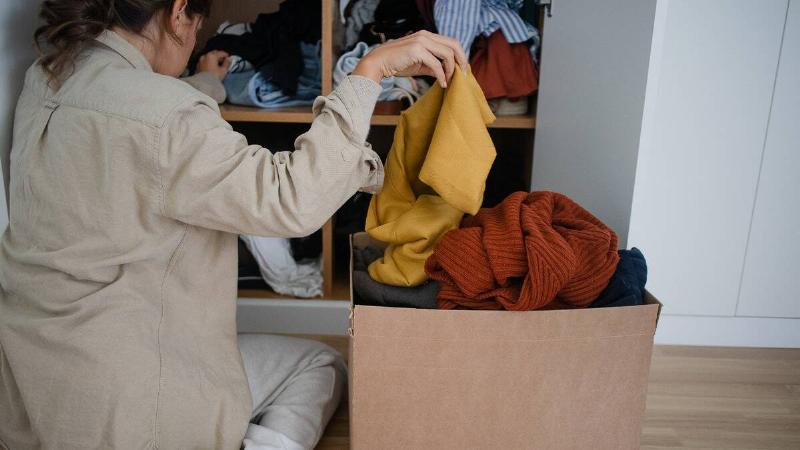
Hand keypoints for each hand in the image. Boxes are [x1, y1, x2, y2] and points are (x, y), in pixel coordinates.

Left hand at [196, 50, 230, 79]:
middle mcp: (205, 56)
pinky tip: (211, 67)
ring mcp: (200, 61)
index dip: (226, 55)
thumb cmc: (214, 77)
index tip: (229, 57)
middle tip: (223, 60)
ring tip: (217, 64)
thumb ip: (227, 63)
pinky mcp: (197, 66)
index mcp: (212, 56)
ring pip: (208, 57)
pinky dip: (208, 62)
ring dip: (213, 59)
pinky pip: (204, 61)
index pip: (221, 52)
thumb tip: (229, 59)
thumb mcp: (223, 70)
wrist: (203, 85)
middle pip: (213, 53)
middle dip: (219, 55)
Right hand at [352, 30, 467, 87]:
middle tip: (464, 75)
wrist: (379, 62)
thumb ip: (433, 66)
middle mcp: (426, 35)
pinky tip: (442, 84)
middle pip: (454, 44)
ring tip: (449, 80)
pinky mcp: (417, 50)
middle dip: (462, 60)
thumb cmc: (397, 63)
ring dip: (451, 69)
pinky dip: (441, 75)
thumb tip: (446, 73)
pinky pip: (436, 64)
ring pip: (447, 54)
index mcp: (427, 36)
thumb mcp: (419, 64)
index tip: (462, 69)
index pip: (451, 42)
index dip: (460, 55)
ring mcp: (422, 41)